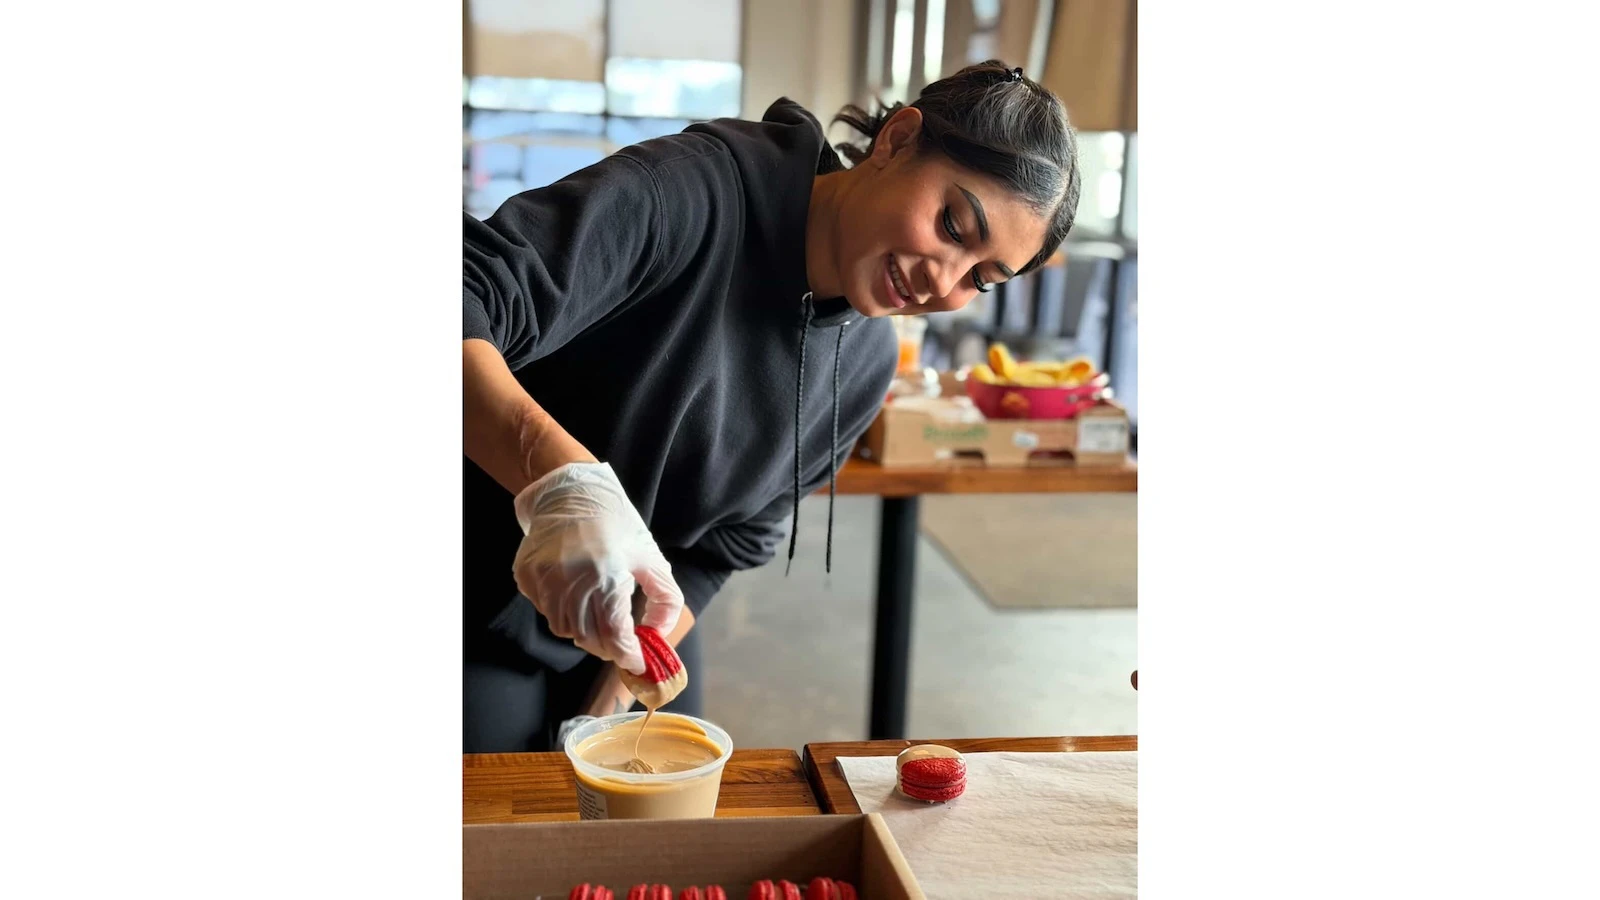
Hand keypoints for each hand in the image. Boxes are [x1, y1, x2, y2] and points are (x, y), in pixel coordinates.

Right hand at [512, 462, 683, 673]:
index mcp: (606, 575)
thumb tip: (657, 634)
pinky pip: (546, 611)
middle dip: (609, 648)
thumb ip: (665, 600)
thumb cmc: (617, 525)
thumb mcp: (652, 559)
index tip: (639, 661)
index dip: (629, 655)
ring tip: (599, 614)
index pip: (615, 636)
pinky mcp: (527, 577)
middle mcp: (571, 581)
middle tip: (622, 642)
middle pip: (589, 640)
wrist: (572, 492)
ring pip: (565, 630)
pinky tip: (576, 594)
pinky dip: (564, 613)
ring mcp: (544, 580)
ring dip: (586, 632)